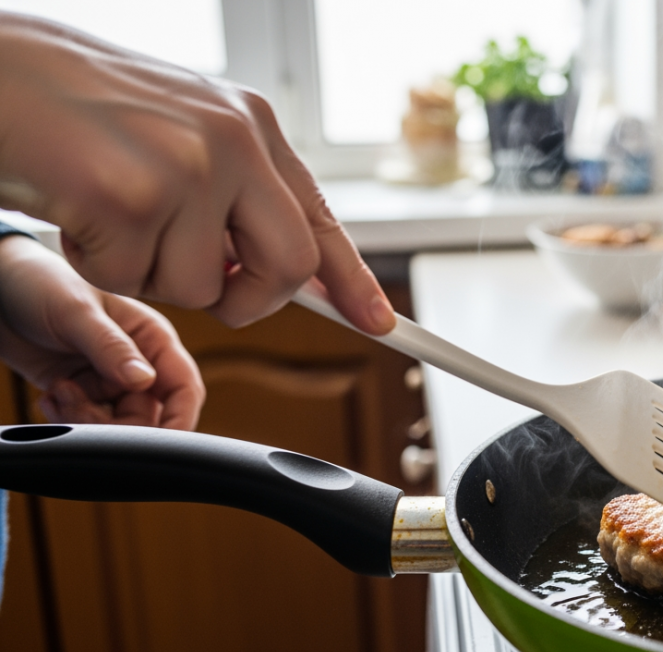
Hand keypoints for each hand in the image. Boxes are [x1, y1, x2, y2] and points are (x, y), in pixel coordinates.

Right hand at [0, 11, 394, 333]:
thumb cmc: (75, 108)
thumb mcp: (180, 134)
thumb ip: (237, 193)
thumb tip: (283, 270)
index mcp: (252, 122)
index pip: (320, 216)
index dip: (352, 277)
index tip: (377, 321)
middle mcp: (233, 140)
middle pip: (290, 267)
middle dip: (250, 299)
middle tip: (208, 286)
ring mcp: (186, 167)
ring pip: (200, 288)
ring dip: (146, 273)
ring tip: (107, 213)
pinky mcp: (130, 197)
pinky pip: (132, 281)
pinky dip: (96, 264)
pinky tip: (74, 210)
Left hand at [0, 235, 204, 429]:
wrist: (0, 289)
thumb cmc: (43, 284)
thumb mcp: (77, 313)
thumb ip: (112, 348)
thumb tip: (145, 381)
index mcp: (153, 338)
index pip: (184, 387)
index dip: (180, 418)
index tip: (159, 443)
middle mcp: (140, 362)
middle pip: (149, 416)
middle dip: (112, 421)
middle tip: (74, 400)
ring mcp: (111, 379)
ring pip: (117, 424)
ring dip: (84, 417)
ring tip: (57, 391)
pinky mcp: (84, 392)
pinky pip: (89, 423)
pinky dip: (66, 418)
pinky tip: (50, 394)